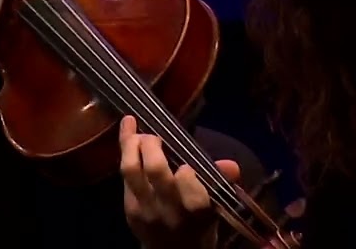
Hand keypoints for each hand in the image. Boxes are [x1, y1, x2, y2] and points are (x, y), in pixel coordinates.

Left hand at [119, 115, 240, 248]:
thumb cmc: (197, 225)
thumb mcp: (215, 208)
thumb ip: (220, 182)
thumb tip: (232, 165)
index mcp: (197, 212)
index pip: (190, 185)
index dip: (186, 171)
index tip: (186, 164)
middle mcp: (169, 212)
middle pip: (156, 170)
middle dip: (153, 145)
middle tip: (154, 135)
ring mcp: (146, 211)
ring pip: (131, 170)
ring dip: (131, 144)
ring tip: (135, 130)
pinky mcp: (129, 210)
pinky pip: (124, 177)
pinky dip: (124, 151)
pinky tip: (127, 131)